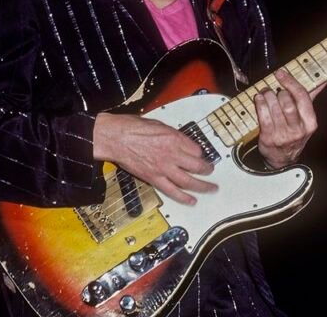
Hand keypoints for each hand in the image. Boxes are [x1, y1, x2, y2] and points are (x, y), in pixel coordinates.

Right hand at [93, 112, 215, 204]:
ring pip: (189, 181)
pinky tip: (192, 201)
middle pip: (197, 165)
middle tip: (211, 171)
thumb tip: (180, 140)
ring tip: (211, 188)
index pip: (196, 149)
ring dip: (203, 186)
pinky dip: (184, 197)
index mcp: (174, 138)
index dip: (199, 153)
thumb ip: (172, 134)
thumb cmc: (132, 127)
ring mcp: (164, 168)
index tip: (199, 155)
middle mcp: (172, 154)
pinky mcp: (154, 178)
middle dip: (207, 169)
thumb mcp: (158, 124)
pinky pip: (172, 191)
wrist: (115, 137)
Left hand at [255, 68, 326, 168]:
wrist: (283, 159)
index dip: (290, 82)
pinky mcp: (269, 138)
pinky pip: (263, 116)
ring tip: (265, 93)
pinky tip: (259, 99)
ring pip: (274, 108)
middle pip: (287, 102)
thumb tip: (323, 80)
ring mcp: (283, 135)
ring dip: (267, 96)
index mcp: (310, 122)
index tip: (281, 73)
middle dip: (278, 92)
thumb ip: (311, 97)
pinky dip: (259, 104)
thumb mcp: (305, 118)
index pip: (302, 97)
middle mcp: (298, 130)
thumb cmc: (294, 133)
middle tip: (273, 89)